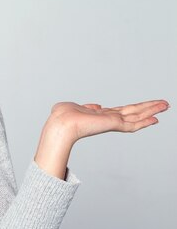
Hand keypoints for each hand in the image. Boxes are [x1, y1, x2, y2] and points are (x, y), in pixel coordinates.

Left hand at [34, 99, 168, 179]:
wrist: (61, 124)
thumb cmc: (62, 116)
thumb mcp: (74, 107)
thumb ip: (86, 106)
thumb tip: (96, 106)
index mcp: (99, 115)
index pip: (120, 112)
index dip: (133, 109)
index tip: (145, 107)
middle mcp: (107, 119)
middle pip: (133, 112)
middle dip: (149, 108)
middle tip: (164, 104)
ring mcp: (111, 123)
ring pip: (137, 116)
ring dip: (152, 110)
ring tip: (166, 105)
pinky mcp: (113, 125)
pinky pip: (133, 124)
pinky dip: (145, 121)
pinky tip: (156, 118)